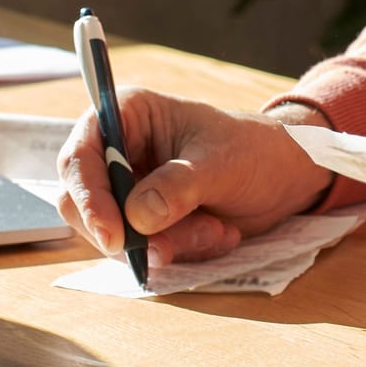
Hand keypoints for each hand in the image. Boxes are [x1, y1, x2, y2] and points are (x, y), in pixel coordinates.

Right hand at [56, 89, 334, 265]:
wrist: (285, 178)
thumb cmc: (254, 151)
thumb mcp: (221, 164)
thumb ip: (177, 187)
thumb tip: (137, 217)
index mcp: (128, 115)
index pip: (80, 155)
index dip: (87, 196)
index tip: (114, 235)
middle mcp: (118, 151)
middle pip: (83, 202)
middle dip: (132, 231)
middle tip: (178, 242)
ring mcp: (129, 190)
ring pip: (113, 234)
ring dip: (166, 243)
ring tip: (216, 230)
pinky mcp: (144, 222)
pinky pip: (139, 251)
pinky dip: (177, 252)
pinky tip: (217, 234)